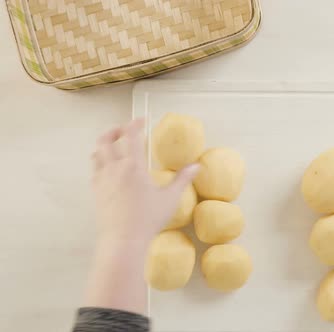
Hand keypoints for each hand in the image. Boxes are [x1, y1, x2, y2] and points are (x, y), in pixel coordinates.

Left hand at [92, 118, 197, 245]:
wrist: (123, 240)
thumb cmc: (148, 219)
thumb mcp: (170, 198)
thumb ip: (183, 179)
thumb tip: (197, 166)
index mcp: (133, 166)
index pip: (130, 135)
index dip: (135, 123)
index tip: (142, 119)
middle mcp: (114, 168)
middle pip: (106, 139)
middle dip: (115, 130)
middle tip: (125, 131)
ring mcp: (102, 179)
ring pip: (96, 153)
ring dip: (105, 145)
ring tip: (115, 147)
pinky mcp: (95, 192)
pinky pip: (94, 169)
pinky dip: (100, 162)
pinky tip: (109, 170)